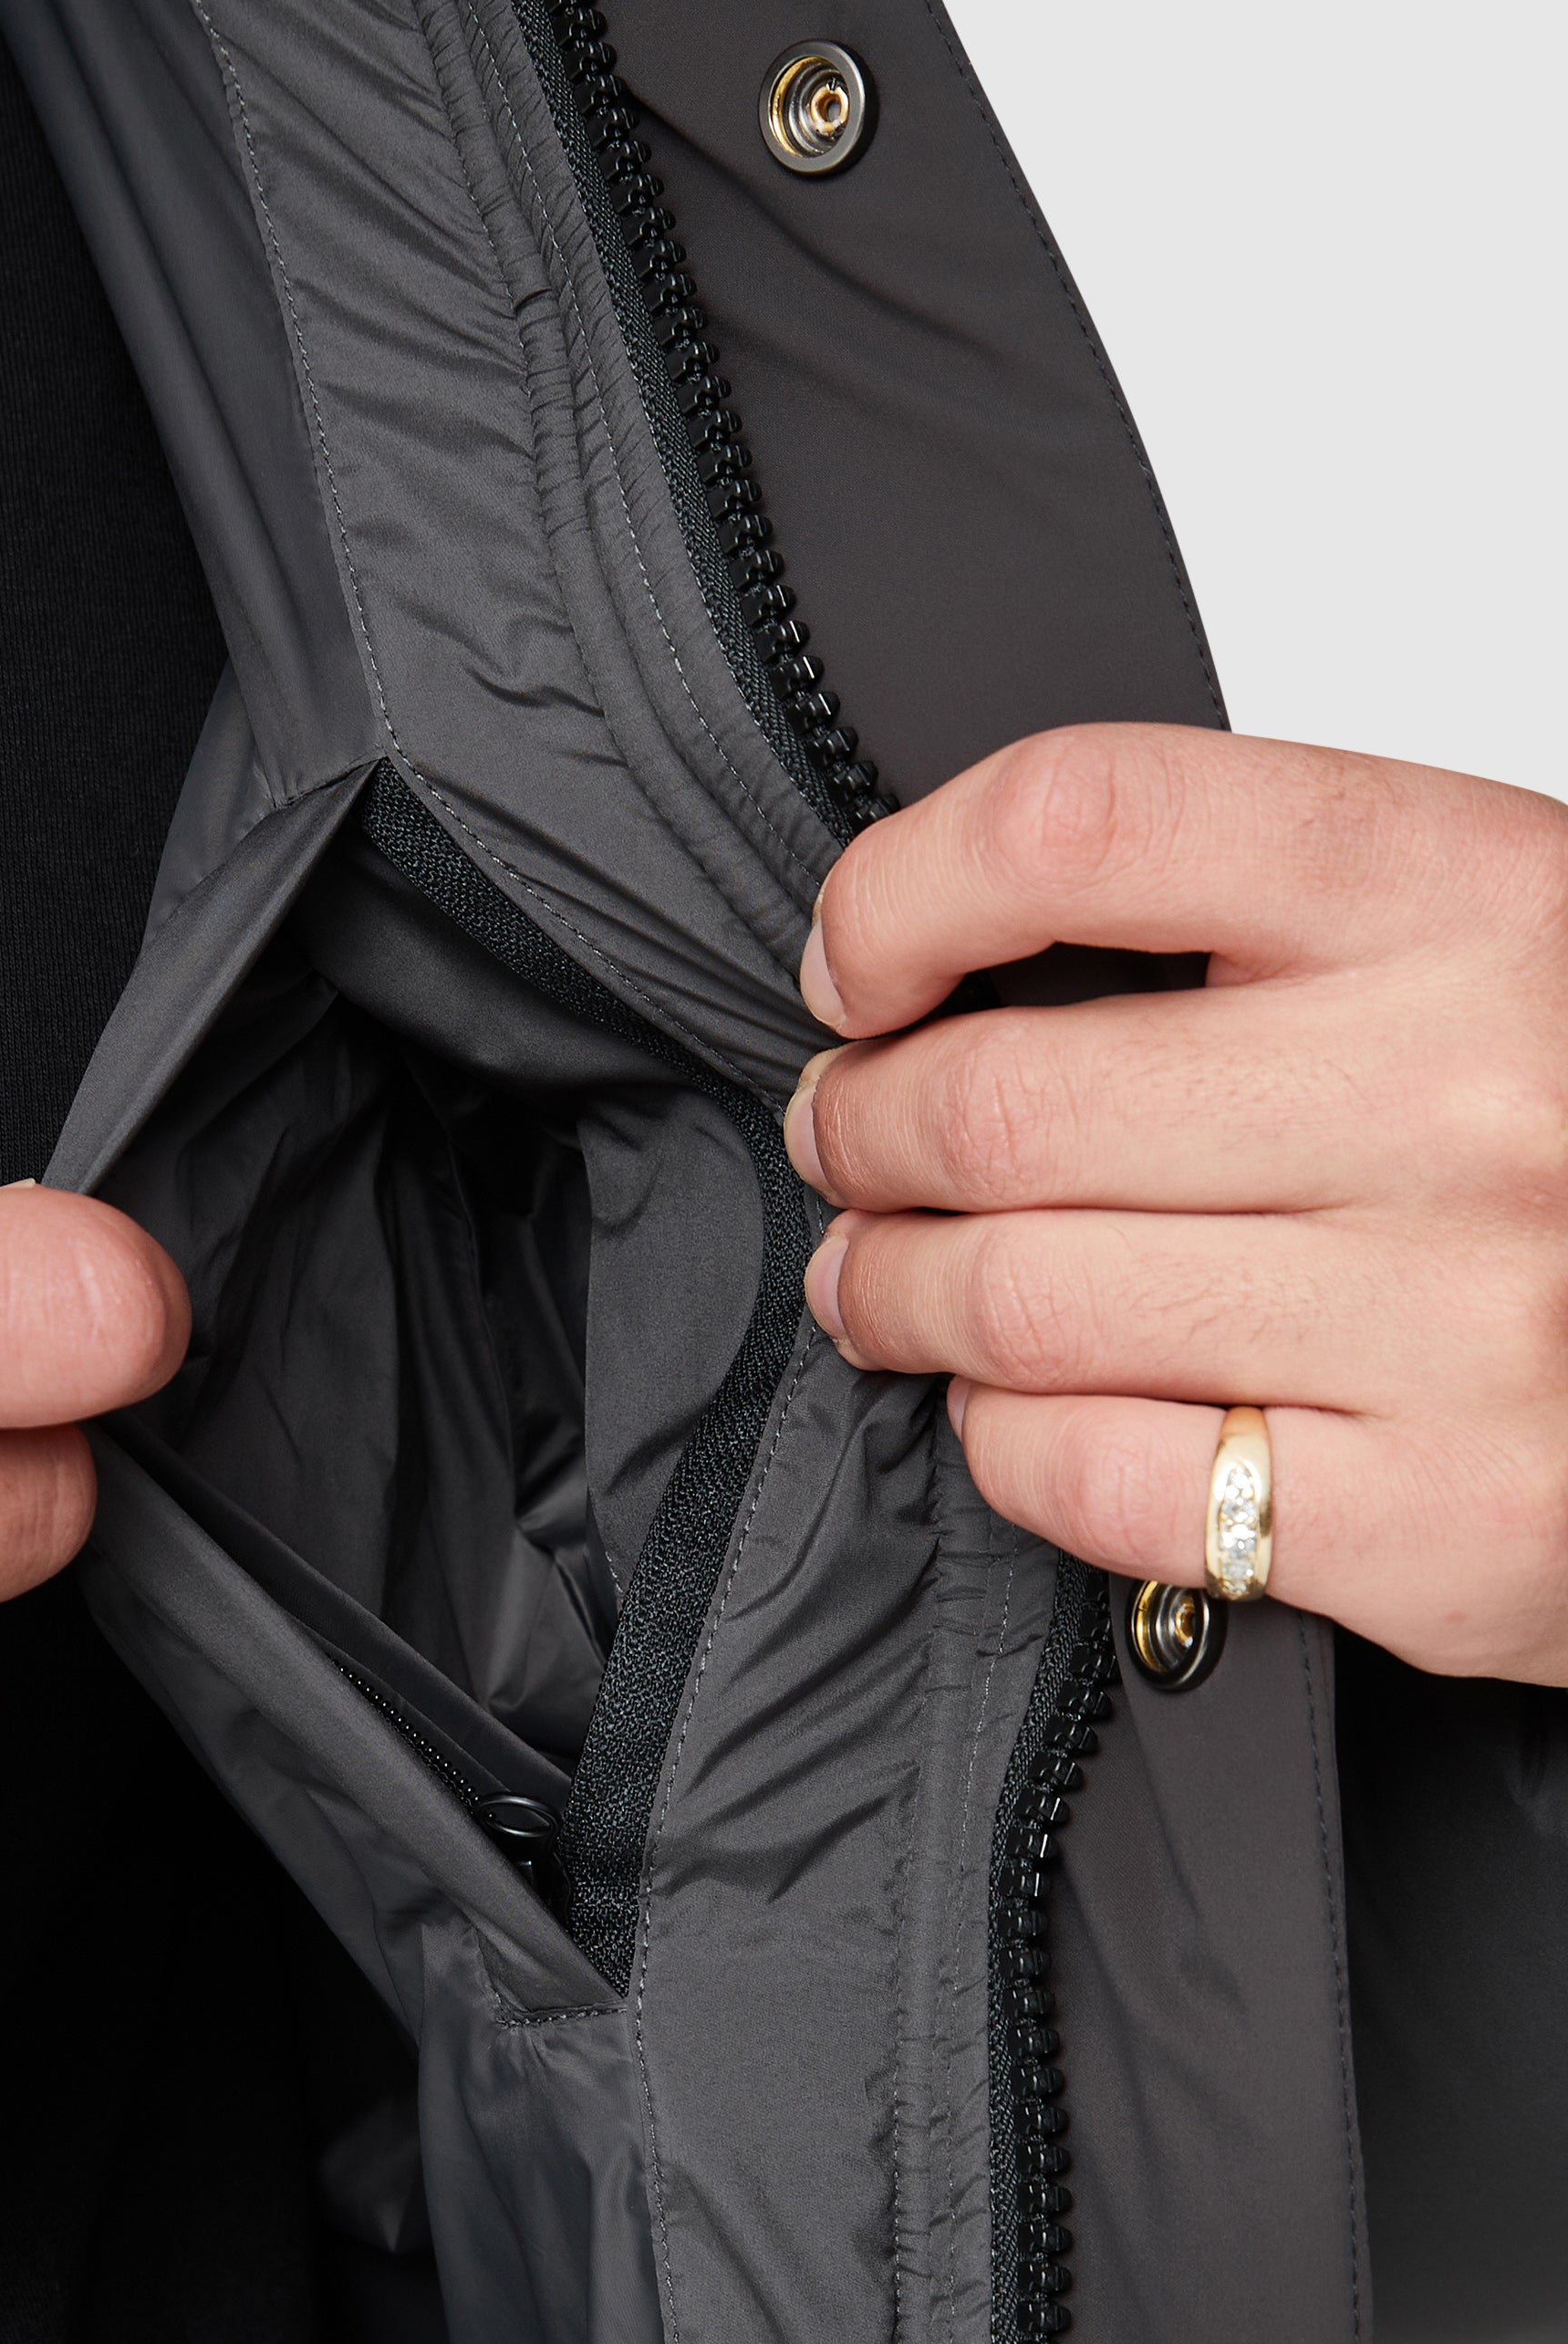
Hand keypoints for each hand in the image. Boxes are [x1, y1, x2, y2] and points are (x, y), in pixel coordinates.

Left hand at [785, 724, 1567, 1683]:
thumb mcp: (1491, 947)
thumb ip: (1269, 925)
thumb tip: (964, 952)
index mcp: (1472, 895)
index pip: (1086, 823)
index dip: (904, 890)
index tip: (860, 961)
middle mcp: (1466, 1095)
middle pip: (1003, 1099)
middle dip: (865, 1130)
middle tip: (851, 1144)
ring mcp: (1456, 1321)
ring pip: (1017, 1300)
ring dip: (894, 1294)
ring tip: (885, 1285)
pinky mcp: (1435, 1520)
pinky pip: (1095, 1475)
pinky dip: (1002, 1441)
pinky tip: (1013, 1407)